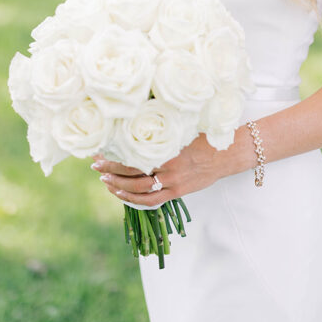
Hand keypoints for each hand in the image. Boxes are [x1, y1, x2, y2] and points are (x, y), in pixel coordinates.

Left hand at [91, 133, 222, 207]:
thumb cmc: (203, 137)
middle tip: (96, 166)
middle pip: (131, 172)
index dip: (114, 155)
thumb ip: (162, 130)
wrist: (226, 155)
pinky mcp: (177, 193)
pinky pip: (152, 201)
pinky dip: (134, 200)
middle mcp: (167, 167)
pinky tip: (122, 195)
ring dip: (119, 186)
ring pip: (138, 189)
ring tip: (105, 181)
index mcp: (167, 148)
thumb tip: (137, 120)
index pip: (133, 154)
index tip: (99, 151)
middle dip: (110, 169)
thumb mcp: (182, 128)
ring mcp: (172, 182)